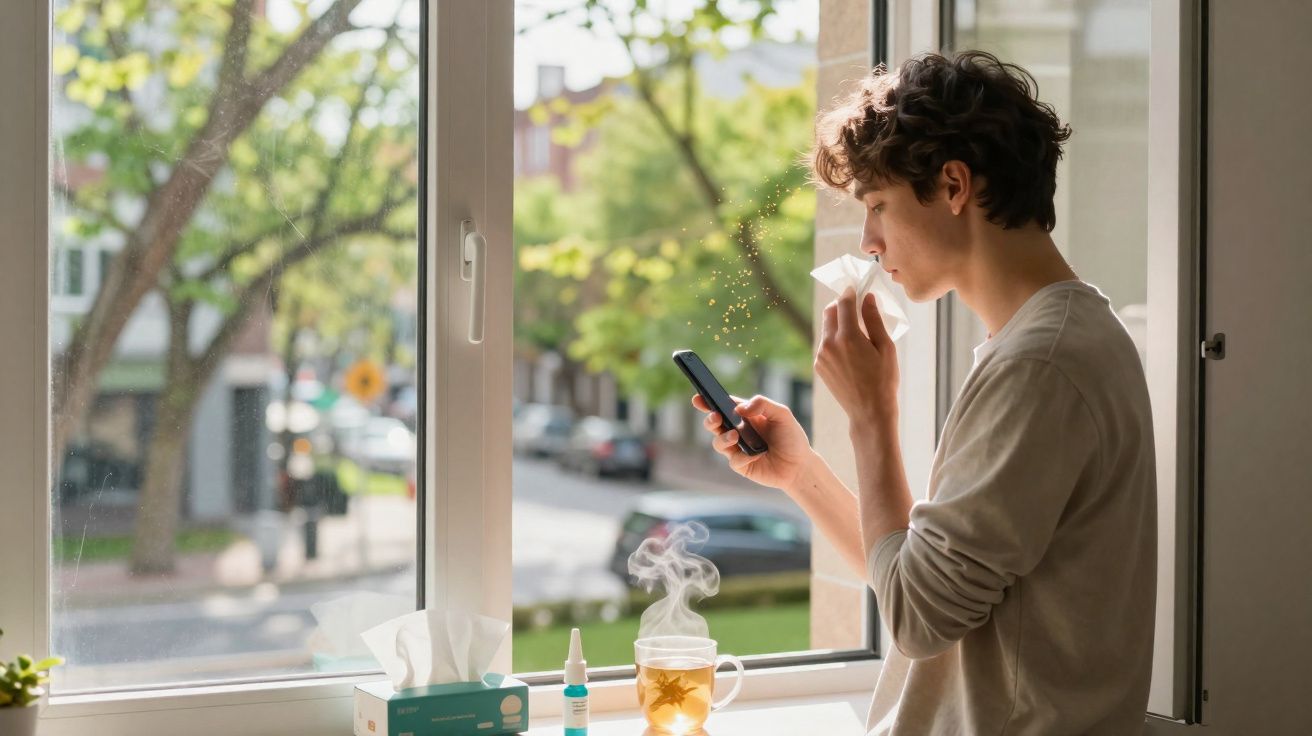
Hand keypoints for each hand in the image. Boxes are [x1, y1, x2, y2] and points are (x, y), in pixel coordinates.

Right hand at [692, 393, 814, 491]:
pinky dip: (741, 457)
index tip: (698, 398)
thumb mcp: (782, 414)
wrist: (800, 466)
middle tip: (715, 417)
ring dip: (722, 438)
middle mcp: (738, 431)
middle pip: (714, 423)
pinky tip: (754, 456)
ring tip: (735, 437)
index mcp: (746, 415)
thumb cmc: (791, 438)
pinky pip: (733, 460)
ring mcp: (738, 448)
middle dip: (710, 419)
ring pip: (718, 442)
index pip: (724, 405)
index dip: (708, 401)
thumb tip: (739, 408)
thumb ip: (763, 405)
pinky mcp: (741, 465)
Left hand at [815, 288, 899, 430]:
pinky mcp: (819, 365)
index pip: (844, 303)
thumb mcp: (885, 347)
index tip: (856, 288)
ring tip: (857, 331)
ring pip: (826, 327)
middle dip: (842, 305)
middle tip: (856, 307)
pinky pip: (825, 343)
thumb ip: (874, 320)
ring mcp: (821, 356)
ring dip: (838, 322)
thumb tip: (867, 298)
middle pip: (830, 311)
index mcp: (848, 337)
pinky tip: (851, 349)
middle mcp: (829, 344)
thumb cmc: (883, 380)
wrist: (869, 411)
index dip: (850, 292)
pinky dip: (835, 339)